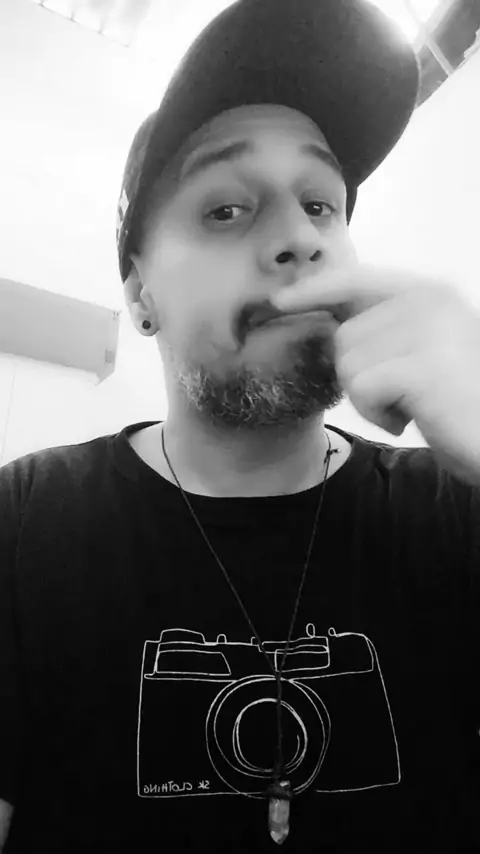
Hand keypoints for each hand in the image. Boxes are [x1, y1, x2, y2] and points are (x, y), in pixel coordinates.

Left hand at [272, 264, 479, 483]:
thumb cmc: (454, 402)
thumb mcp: (417, 353)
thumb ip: (380, 329)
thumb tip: (322, 324)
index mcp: (428, 292)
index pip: (355, 280)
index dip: (313, 291)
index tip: (277, 301)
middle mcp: (429, 301)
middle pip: (344, 335)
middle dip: (359, 375)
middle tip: (400, 394)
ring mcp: (428, 330)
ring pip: (348, 364)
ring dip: (368, 398)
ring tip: (410, 405)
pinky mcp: (423, 366)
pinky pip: (361, 387)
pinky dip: (376, 413)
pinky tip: (408, 418)